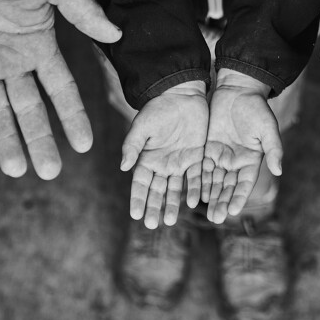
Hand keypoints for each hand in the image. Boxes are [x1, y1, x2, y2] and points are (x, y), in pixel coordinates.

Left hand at [0, 0, 120, 179]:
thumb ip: (81, 8)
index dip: (73, 117)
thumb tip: (115, 33)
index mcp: (38, 43)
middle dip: (40, 141)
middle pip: (29, 110)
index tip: (86, 146)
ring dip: (5, 140)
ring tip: (17, 170)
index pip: (60, 89)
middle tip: (50, 173)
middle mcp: (11, 58)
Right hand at [120, 81, 207, 228]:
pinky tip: (194, 202)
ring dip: (172, 204)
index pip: (140, 184)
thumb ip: (133, 147)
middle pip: (157, 191)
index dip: (138, 199)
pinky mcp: (197, 157)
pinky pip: (196, 177)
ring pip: (176, 188)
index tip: (135, 215)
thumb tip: (122, 167)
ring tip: (170, 221)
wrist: (181, 94)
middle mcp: (162, 164)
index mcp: (146, 158)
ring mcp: (180, 162)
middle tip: (152, 225)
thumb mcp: (142, 127)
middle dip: (154, 207)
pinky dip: (194, 189)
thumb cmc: (158, 108)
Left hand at [202, 69, 282, 223]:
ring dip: (210, 197)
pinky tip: (194, 194)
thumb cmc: (256, 108)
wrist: (237, 90)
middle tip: (215, 218)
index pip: (245, 184)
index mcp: (252, 160)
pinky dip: (199, 181)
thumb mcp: (267, 128)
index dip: (239, 198)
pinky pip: (202, 168)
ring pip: (214, 181)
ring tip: (205, 213)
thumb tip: (279, 170)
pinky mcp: (208, 148)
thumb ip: (273, 149)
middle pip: (228, 187)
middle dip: (222, 202)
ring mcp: (221, 156)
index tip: (233, 211)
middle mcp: (236, 162)